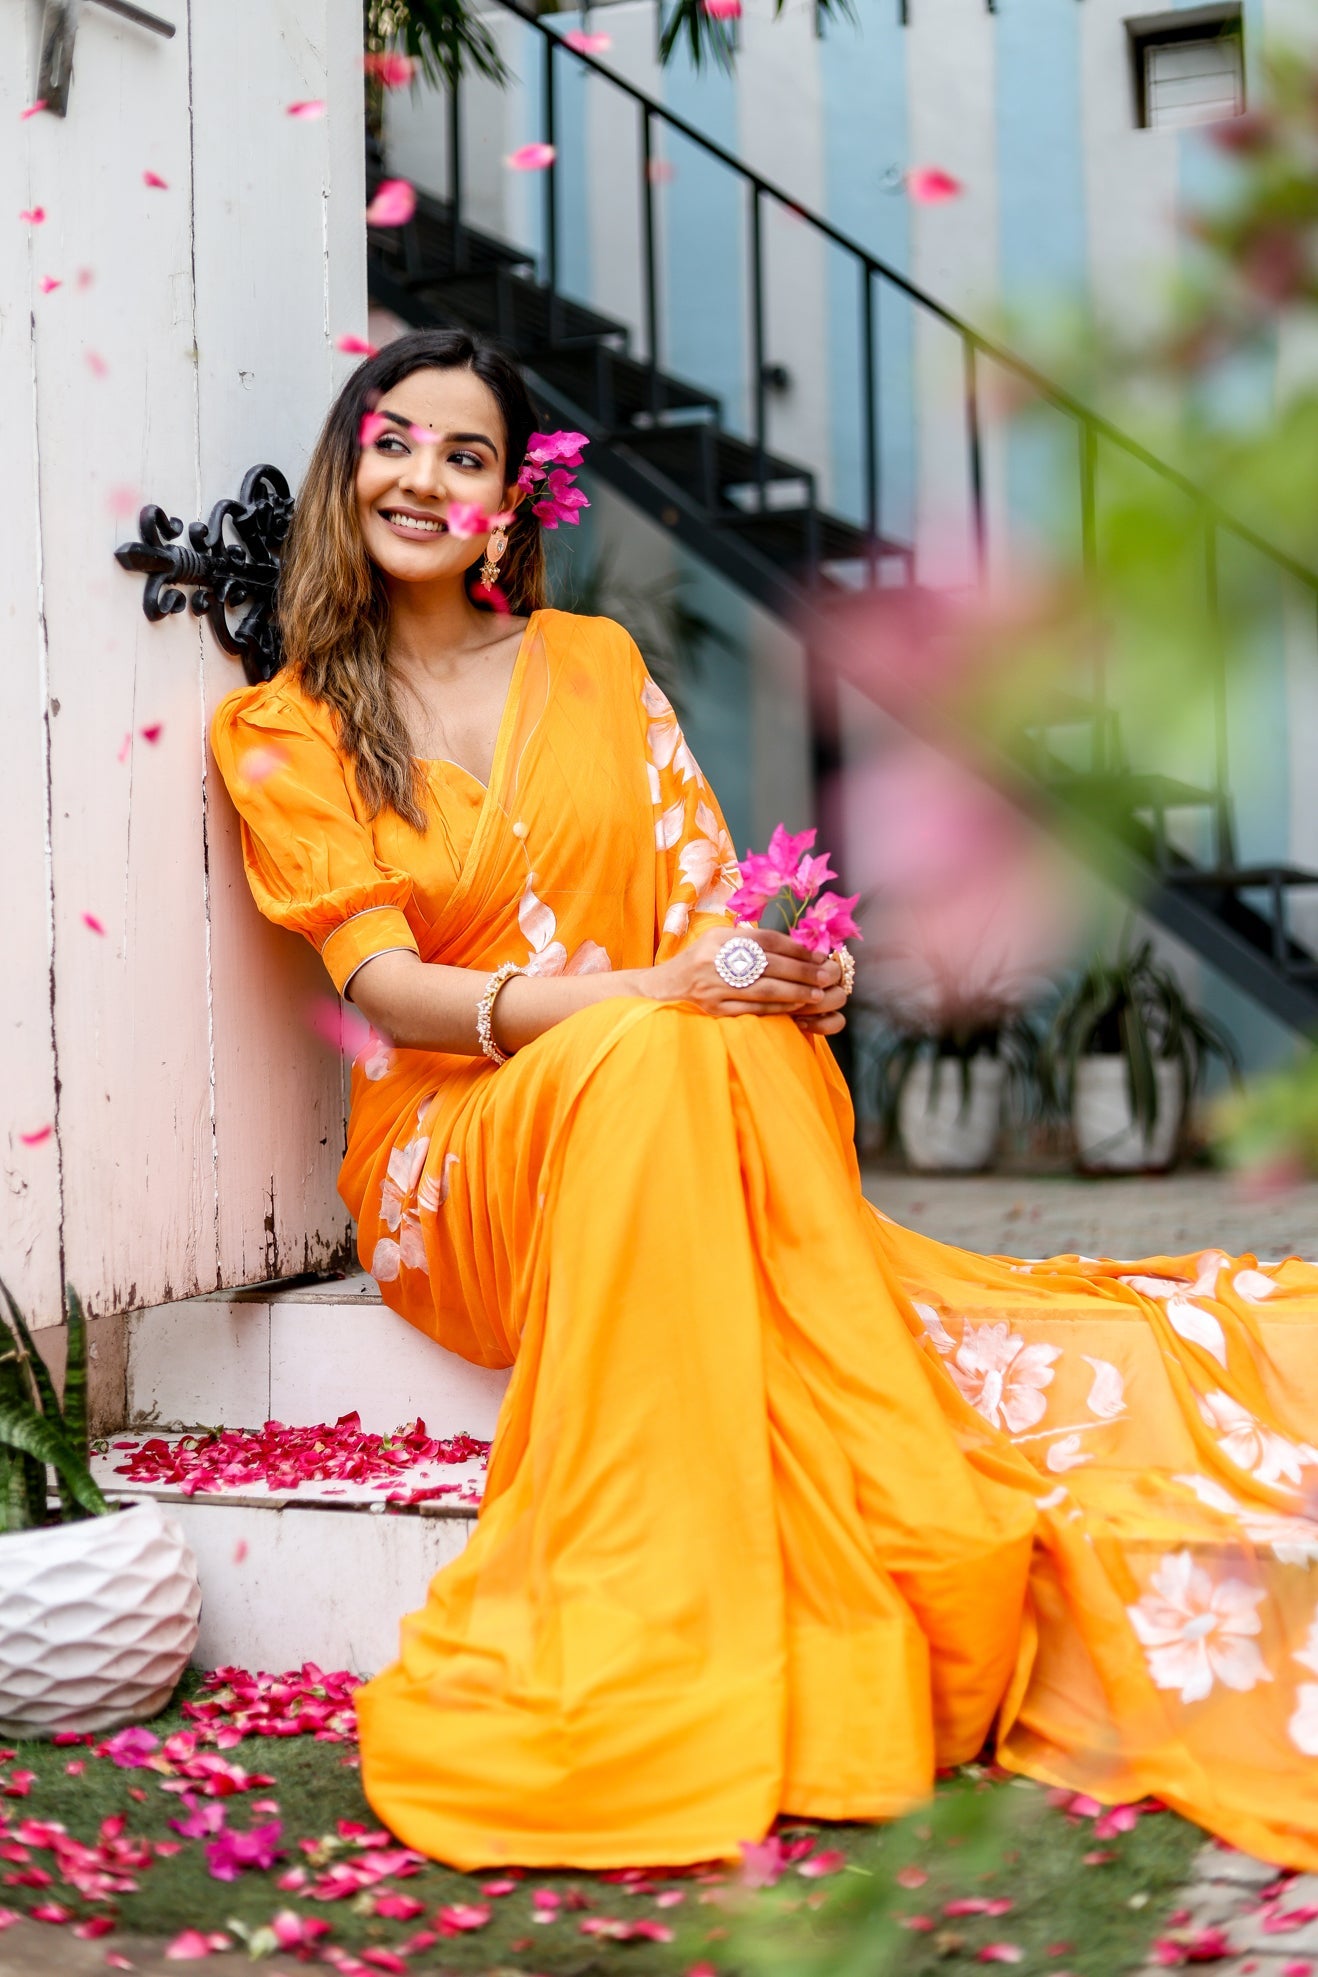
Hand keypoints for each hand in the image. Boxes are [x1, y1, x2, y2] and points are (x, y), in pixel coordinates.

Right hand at [638, 925, 847, 1022]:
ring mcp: (715, 986)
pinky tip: (795, 1007)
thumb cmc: (701, 961)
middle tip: (826, 976)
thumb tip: (795, 947)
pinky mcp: (715, 1009)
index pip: (766, 940)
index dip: (795, 948)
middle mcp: (716, 959)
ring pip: (764, 989)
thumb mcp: (720, 940)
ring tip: (817, 994)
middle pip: (769, 964)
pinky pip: (753, 1009)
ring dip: (795, 992)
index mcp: (720, 938)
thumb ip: (751, 941)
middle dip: (802, 971)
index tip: (817, 956)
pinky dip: (778, 1008)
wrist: (665, 987)